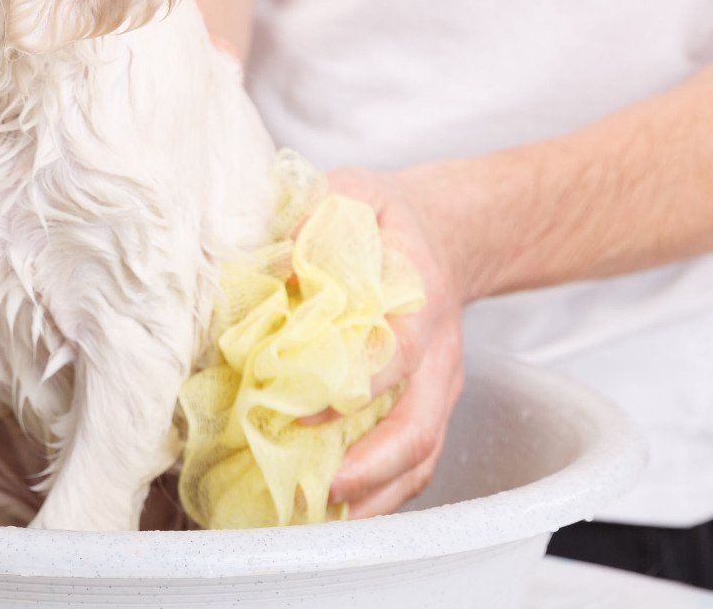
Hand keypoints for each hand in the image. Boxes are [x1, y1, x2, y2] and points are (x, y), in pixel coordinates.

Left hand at [321, 166, 466, 518]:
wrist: (443, 233)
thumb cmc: (386, 218)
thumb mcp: (354, 194)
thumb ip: (314, 216)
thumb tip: (269, 260)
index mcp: (420, 301)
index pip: (396, 354)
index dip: (353, 386)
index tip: (299, 409)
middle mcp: (438, 356)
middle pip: (419, 427)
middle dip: (371, 468)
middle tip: (317, 490)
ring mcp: (439, 388)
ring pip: (422, 457)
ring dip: (375, 496)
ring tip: (319, 518)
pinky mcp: (429, 407)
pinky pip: (416, 463)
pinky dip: (382, 495)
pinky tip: (335, 514)